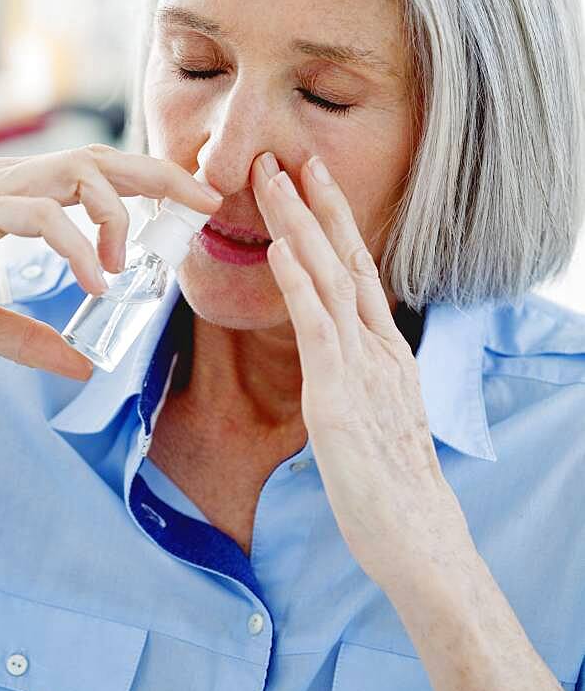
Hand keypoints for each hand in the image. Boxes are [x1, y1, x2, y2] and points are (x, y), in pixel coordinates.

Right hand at [0, 145, 221, 379]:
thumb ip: (34, 339)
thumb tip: (83, 367)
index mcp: (15, 196)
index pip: (97, 172)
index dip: (150, 181)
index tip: (194, 204)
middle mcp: (5, 182)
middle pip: (100, 158)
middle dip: (159, 175)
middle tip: (205, 201)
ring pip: (76, 172)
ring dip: (117, 213)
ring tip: (122, 266)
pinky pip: (39, 215)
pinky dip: (77, 245)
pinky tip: (94, 280)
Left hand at [251, 152, 469, 588]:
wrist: (416, 534)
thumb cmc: (390, 481)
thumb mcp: (379, 410)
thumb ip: (361, 373)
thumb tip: (338, 352)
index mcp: (385, 349)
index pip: (358, 270)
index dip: (334, 222)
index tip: (312, 181)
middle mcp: (377, 346)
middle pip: (345, 259)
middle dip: (315, 203)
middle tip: (288, 156)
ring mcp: (360, 367)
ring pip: (329, 278)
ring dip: (299, 224)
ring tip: (274, 179)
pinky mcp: (337, 396)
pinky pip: (317, 327)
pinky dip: (299, 282)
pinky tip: (282, 246)